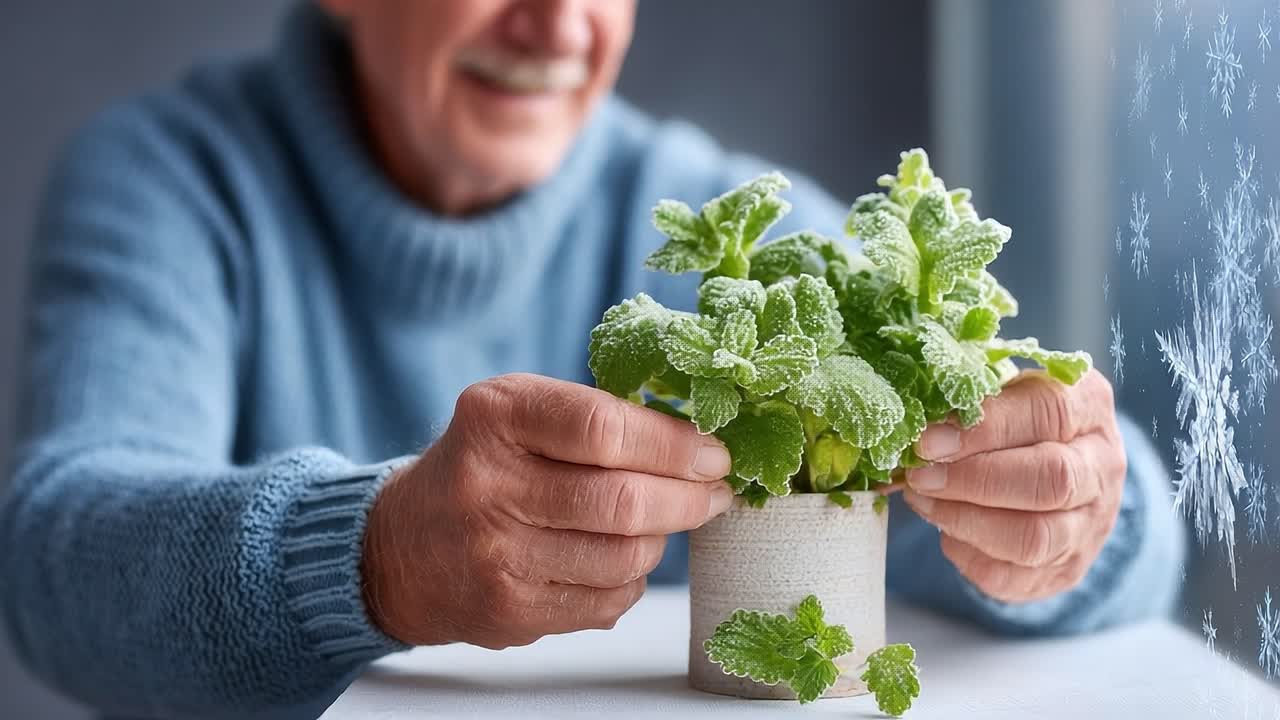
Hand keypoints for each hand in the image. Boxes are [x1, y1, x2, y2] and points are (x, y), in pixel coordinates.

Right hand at [360, 373, 733, 647]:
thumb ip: (595, 416)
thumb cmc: (482, 465)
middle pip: (623, 500)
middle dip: (689, 498)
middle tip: (715, 491)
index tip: (713, 452)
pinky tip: (617, 556)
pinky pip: (609, 599)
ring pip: (626, 556)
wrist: (401, 549)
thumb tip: (696, 443)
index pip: (603, 428)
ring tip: (662, 521)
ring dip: (662, 538)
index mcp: (495, 416)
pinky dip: (631, 577)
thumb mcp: (517, 411)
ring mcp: (498, 556)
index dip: (673, 443)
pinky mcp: (511, 610)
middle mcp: (489, 485)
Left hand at [901, 369, 1125, 602]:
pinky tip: (947, 530)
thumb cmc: (1018, 420)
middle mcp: (1102, 466)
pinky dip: (969, 556)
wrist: (1058, 473)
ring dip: (965, 522)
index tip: (928, 441)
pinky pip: (1014, 577)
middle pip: (1051, 480)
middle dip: (973, 481)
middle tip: (920, 476)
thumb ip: (968, 401)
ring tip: (923, 502)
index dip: (985, 429)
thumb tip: (913, 428)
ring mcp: (1091, 524)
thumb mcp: (1003, 392)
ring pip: (1035, 537)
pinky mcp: (1067, 569)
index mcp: (1090, 406)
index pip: (1048, 413)